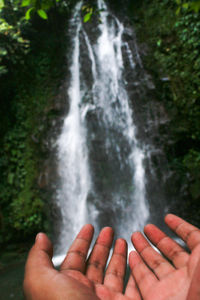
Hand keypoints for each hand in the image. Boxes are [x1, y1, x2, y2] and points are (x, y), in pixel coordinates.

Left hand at [24, 224, 138, 299]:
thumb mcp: (42, 281)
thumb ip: (39, 258)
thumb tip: (40, 237)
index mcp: (67, 285)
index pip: (76, 256)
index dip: (82, 240)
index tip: (89, 227)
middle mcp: (87, 292)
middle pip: (96, 262)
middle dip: (102, 244)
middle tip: (108, 229)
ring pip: (114, 271)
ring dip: (119, 254)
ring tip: (123, 239)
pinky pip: (132, 284)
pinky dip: (135, 271)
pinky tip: (136, 259)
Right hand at [129, 214, 199, 299]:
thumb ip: (196, 238)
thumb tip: (187, 227)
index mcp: (199, 265)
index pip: (190, 241)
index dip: (179, 228)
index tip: (168, 218)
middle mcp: (185, 277)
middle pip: (169, 253)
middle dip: (157, 238)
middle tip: (146, 228)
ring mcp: (171, 288)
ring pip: (154, 265)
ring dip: (143, 249)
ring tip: (135, 236)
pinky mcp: (155, 298)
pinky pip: (142, 281)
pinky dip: (135, 268)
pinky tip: (130, 255)